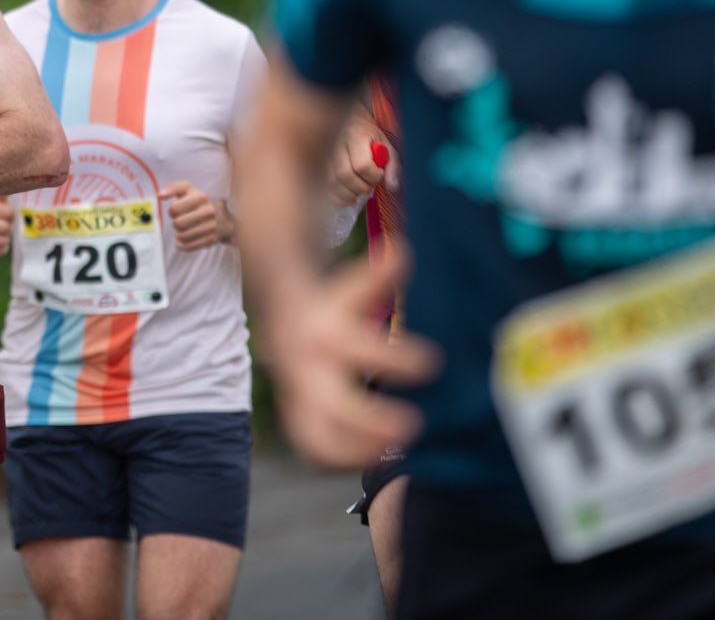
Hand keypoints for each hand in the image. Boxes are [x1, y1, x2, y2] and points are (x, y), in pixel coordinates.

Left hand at [164, 182, 232, 249]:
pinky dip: (182, 244)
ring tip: (184, 229)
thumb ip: (173, 188)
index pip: (174, 209)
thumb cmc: (200, 203)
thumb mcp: (189, 190)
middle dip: (175, 223)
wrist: (225, 219)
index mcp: (201, 197)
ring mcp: (211, 226)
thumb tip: (160, 195)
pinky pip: (187, 246)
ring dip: (178, 234)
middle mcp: (208, 211)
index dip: (172, 211)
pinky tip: (184, 239)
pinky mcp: (210, 240)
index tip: (177, 210)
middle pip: (177, 224)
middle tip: (181, 221)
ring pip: (181, 236)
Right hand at [261, 245, 438, 468]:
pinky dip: (338, 461)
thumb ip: (379, 275)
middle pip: (334, 405)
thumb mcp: (353, 285)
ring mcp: (297, 395)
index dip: (398, 360)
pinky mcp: (295, 416)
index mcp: (324, 332)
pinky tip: (369, 458)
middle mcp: (307, 367)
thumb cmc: (331, 302)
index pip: (360, 349)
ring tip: (391, 452)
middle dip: (371, 421)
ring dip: (353, 450)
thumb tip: (403, 252)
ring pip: (316, 436)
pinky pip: (311, 449)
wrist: (281, 312)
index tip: (433, 364)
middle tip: (413, 426)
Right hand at [329, 110, 397, 203]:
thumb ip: (393, 166)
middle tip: (370, 184)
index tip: (379, 172)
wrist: (348, 121)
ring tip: (361, 188)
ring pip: (333, 183)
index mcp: (355, 137)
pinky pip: (326, 186)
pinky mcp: (320, 165)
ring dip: (350, 194)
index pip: (362, 164)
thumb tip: (393, 187)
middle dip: (362, 186)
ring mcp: (325, 155)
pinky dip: (338, 197)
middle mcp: (336, 145)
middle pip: (345, 175)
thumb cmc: (369, 135)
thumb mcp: (386, 144)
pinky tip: (349, 195)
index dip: (373, 175)